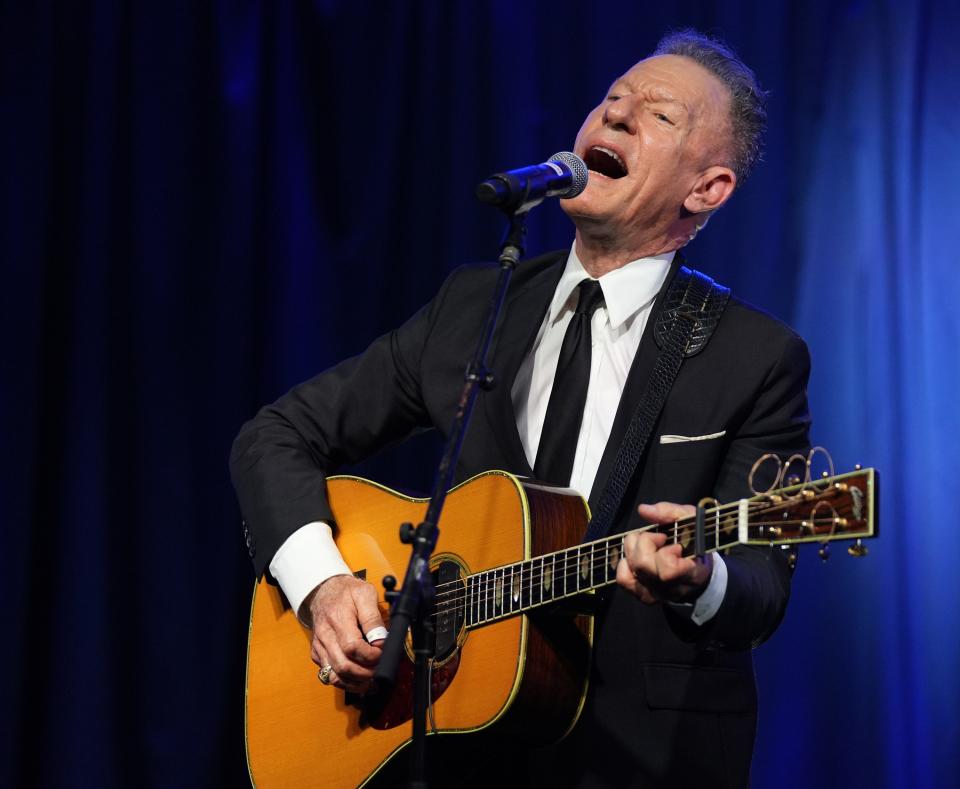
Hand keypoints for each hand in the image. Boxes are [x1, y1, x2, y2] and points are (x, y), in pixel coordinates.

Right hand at [307, 575, 386, 693]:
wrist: (324, 590)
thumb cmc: (347, 592)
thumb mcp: (365, 594)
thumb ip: (373, 618)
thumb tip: (381, 641)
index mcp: (338, 619)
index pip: (352, 647)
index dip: (370, 655)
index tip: (381, 652)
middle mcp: (325, 635)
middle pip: (343, 666)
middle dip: (365, 673)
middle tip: (379, 670)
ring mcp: (320, 647)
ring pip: (334, 676)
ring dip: (355, 683)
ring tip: (371, 680)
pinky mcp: (317, 654)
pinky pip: (329, 675)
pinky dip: (345, 681)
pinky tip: (359, 678)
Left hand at [616, 502, 712, 603]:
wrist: (699, 569)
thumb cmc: (696, 542)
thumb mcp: (692, 521)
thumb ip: (671, 513)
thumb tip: (643, 510)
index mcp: (690, 574)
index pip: (668, 571)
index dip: (666, 553)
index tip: (675, 545)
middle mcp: (671, 588)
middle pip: (642, 565)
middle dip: (645, 542)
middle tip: (659, 538)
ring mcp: (656, 594)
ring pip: (629, 572)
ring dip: (633, 551)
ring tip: (647, 546)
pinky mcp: (643, 595)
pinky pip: (623, 580)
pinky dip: (625, 564)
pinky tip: (637, 556)